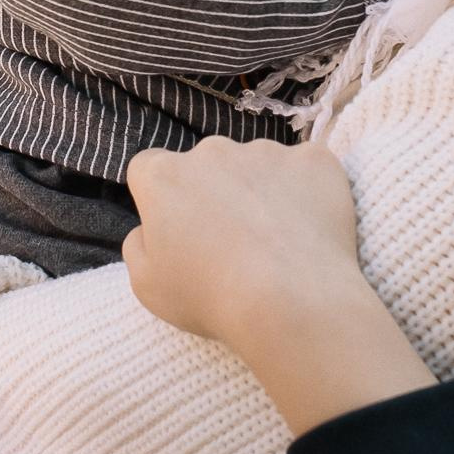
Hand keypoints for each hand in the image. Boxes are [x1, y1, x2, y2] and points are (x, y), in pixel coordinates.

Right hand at [122, 138, 432, 437]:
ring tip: (276, 241)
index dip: (162, 198)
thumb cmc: (210, 297)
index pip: (150, 169)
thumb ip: (138, 244)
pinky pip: (306, 169)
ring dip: (260, 191)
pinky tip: (309, 229)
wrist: (292, 302)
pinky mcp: (314, 160)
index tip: (179, 229)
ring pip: (257, 165)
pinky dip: (306, 191)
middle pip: (207, 165)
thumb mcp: (147, 285)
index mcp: (164, 176)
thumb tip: (149, 228)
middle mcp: (212, 151)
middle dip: (214, 192)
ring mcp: (267, 151)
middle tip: (232, 241)